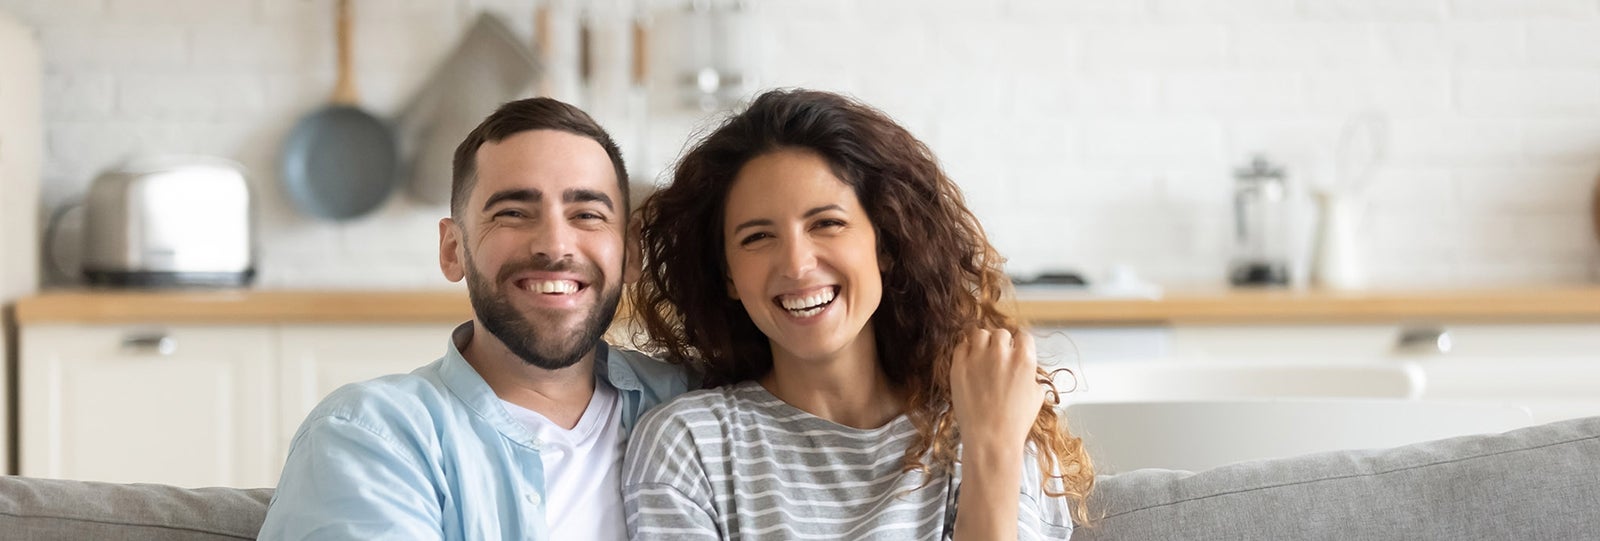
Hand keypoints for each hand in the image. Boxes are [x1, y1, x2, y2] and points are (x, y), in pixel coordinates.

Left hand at [950, 328, 1042, 455]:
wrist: (991, 438)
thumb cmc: (1015, 422)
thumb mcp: (1036, 397)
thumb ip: (1031, 375)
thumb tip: (1025, 369)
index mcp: (1024, 359)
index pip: (1023, 336)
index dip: (1019, 344)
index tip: (1015, 350)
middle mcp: (1001, 353)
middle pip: (1001, 333)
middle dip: (1001, 343)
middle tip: (998, 357)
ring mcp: (977, 358)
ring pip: (979, 333)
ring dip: (982, 342)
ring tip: (982, 356)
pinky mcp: (958, 366)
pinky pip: (961, 346)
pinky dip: (965, 351)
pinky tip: (969, 363)